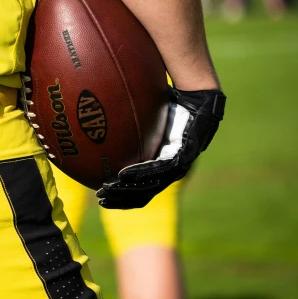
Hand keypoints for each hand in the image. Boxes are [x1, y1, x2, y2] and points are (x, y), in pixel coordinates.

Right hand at [96, 88, 225, 208]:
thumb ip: (131, 131)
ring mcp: (178, 166)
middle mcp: (171, 172)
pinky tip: (122, 175)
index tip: (104, 199)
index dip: (123, 198)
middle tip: (101, 199)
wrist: (196, 99)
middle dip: (121, 199)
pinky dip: (139, 173)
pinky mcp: (183, 157)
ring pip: (149, 186)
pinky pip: (158, 169)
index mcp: (162, 168)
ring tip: (107, 190)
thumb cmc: (171, 108)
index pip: (141, 191)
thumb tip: (103, 127)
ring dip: (126, 190)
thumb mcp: (147, 123)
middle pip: (143, 194)